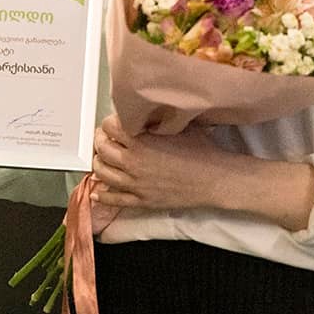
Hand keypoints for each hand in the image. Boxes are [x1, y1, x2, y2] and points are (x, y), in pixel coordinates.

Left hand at [90, 114, 228, 210]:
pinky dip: (102, 195)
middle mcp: (134, 163)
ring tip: (101, 158)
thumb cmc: (201, 151)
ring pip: (102, 173)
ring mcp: (136, 184)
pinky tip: (98, 191)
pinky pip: (114, 199)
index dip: (109, 121)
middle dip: (100, 139)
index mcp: (141, 141)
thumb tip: (144, 112)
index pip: (109, 126)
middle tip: (104, 136)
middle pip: (101, 148)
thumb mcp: (177, 126)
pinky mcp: (142, 201)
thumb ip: (155, 119)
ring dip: (98, 163)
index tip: (113, 122)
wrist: (215, 179)